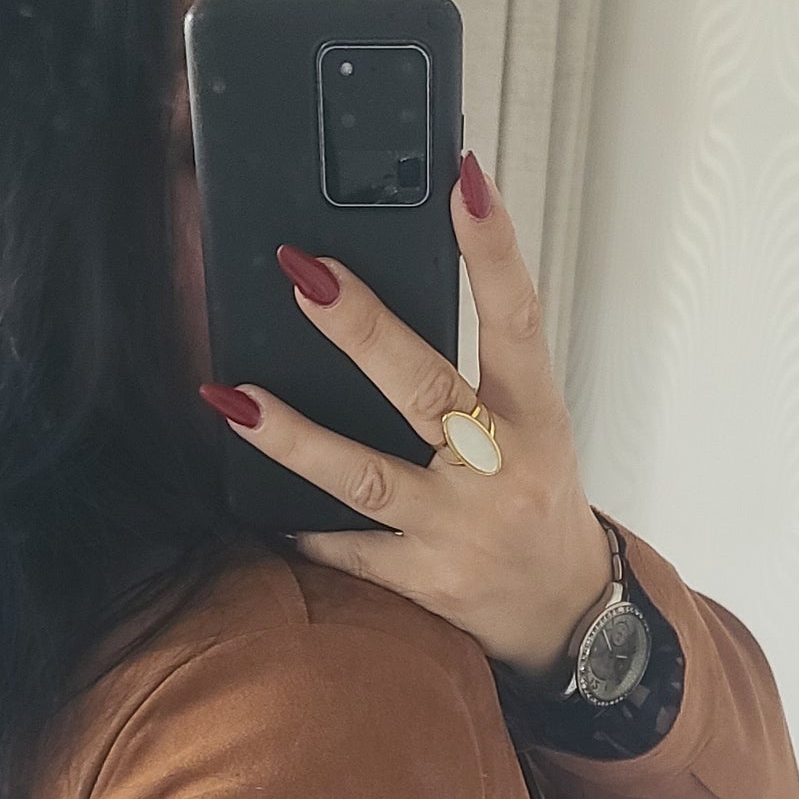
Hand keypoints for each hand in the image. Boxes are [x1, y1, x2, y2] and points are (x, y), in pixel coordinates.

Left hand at [198, 151, 614, 682]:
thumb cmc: (537, 503)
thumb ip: (478, 371)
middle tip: (306, 272)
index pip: (518, 321)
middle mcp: (499, 473)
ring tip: (235, 397)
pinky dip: (304, 528)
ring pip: (367, 478)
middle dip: (364, 329)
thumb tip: (385, 295)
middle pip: (425, 390)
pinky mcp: (423, 586)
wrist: (564, 617)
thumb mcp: (532, 428)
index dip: (494, 251)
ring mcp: (456, 533)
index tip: (464, 181)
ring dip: (296, 438)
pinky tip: (254, 502)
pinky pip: (349, 552)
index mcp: (535, 419)